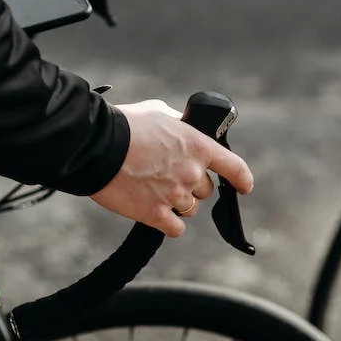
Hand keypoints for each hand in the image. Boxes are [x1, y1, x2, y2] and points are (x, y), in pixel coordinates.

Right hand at [91, 100, 253, 237]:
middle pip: (204, 190)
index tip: (243, 186)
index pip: (234, 167)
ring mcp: (175, 195)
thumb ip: (178, 123)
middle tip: (167, 175)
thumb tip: (183, 128)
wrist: (97, 146)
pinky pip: (175, 227)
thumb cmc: (125, 124)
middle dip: (190, 184)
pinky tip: (154, 210)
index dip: (242, 179)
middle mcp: (192, 172)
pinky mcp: (156, 214)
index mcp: (198, 145)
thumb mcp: (158, 112)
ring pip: (189, 209)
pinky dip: (167, 221)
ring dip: (177, 202)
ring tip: (153, 188)